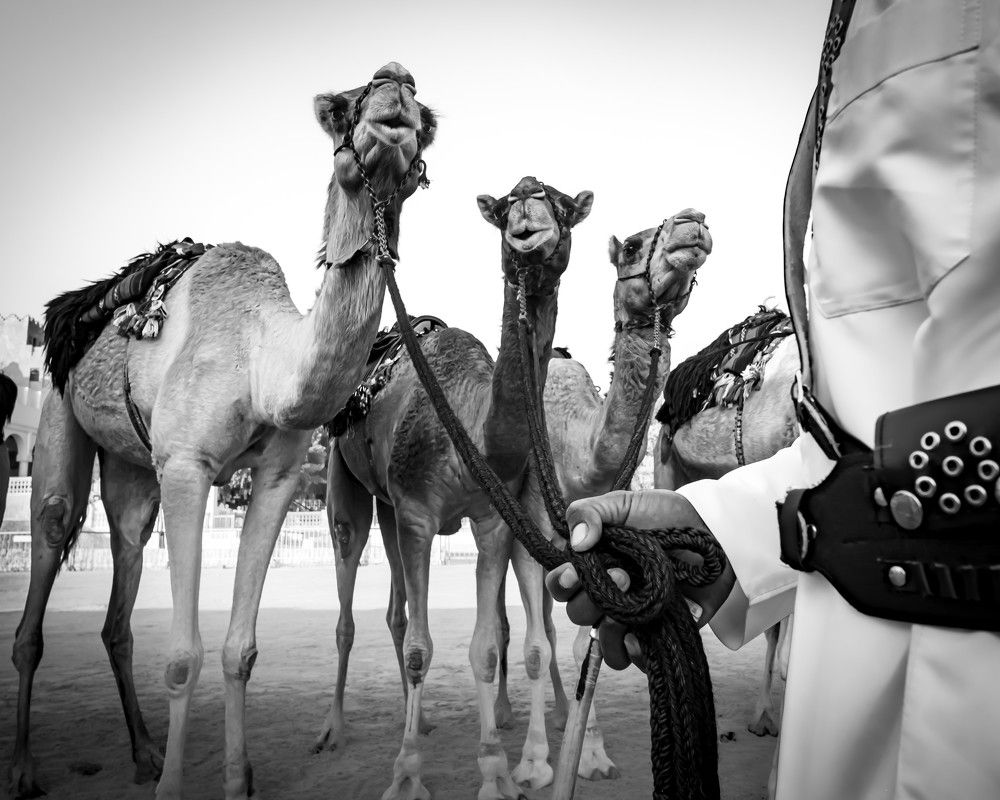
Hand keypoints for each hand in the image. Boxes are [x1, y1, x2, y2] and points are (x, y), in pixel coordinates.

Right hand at [545, 489, 734, 670]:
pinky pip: (632, 657)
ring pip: (600, 639)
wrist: (712, 531)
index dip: (562, 583)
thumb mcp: (623, 503)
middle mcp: (608, 592)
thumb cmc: (665, 515)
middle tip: (622, 575)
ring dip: (606, 629)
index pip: (561, 585)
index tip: (575, 573)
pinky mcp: (656, 633)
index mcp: (593, 565)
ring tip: (627, 610)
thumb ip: (590, 512)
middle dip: (590, 600)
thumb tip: (577, 543)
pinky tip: (640, 636)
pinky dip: (631, 652)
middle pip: (577, 613)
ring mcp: (631, 615)